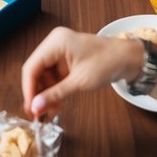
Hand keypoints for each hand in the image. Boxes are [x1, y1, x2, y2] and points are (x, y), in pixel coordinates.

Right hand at [21, 26, 139, 117]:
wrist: (128, 58)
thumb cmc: (107, 64)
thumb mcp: (79, 82)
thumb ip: (55, 94)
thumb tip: (35, 107)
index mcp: (56, 42)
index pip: (32, 67)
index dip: (28, 89)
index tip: (30, 109)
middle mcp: (54, 43)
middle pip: (36, 71)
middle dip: (38, 93)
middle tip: (39, 114)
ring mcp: (59, 51)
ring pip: (43, 75)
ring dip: (46, 94)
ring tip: (51, 111)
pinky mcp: (65, 58)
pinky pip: (53, 76)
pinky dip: (54, 90)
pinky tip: (57, 103)